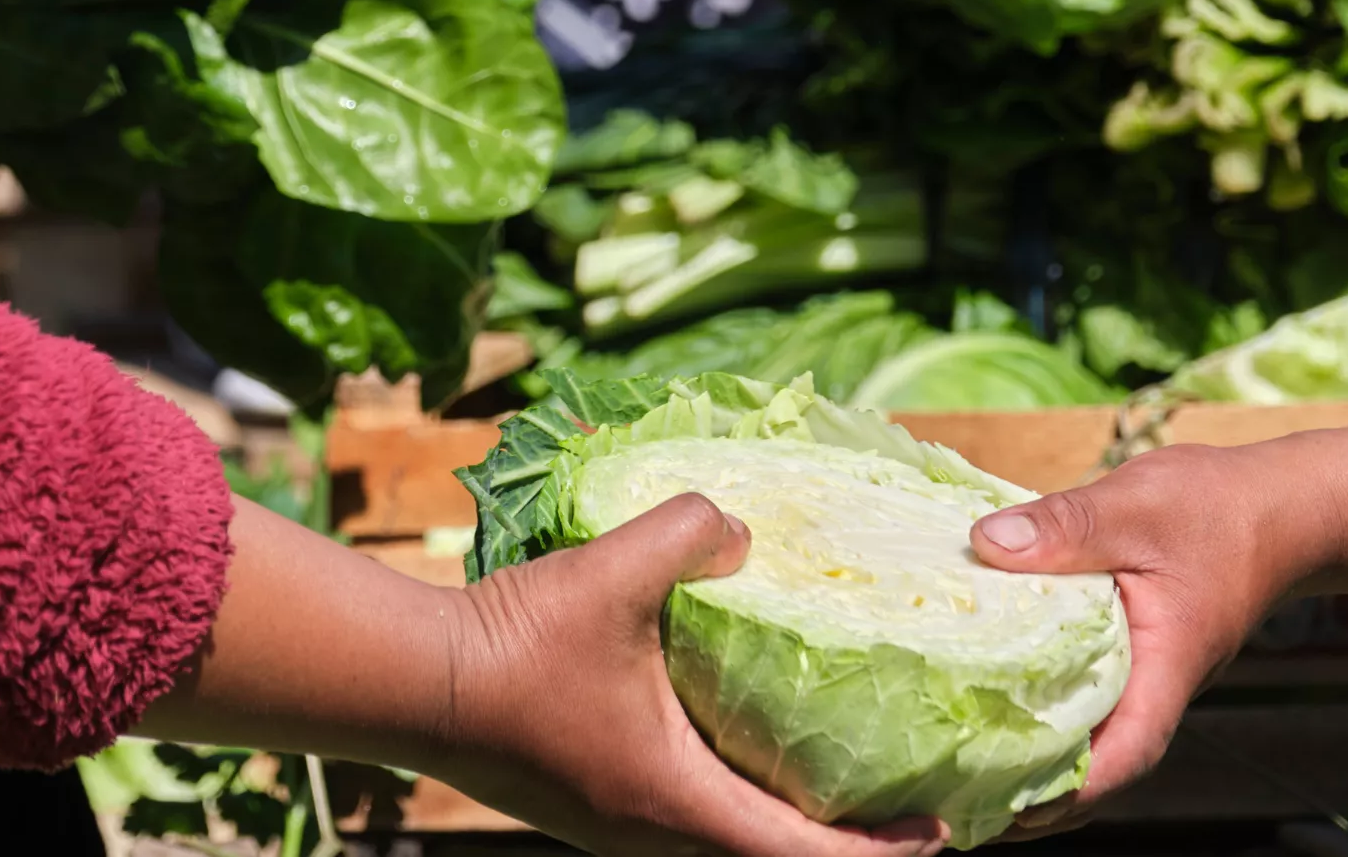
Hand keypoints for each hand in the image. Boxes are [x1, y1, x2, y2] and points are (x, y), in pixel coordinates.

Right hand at [444, 494, 949, 856]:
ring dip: (778, 815)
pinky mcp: (586, 799)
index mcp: (675, 804)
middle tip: (899, 801)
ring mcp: (613, 823)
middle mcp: (649, 834)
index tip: (940, 832)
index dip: (881, 852)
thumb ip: (692, 530)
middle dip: (839, 839)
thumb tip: (739, 524)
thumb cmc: (512, 645)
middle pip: (765, 856)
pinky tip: (731, 730)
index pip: (802, 856)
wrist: (406, 679)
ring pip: (718, 837)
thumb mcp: (615, 569)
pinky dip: (726, 787)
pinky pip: (679, 810)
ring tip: (828, 767)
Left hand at [965, 445, 1318, 841]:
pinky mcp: (1129, 654)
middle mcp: (1157, 684)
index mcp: (1168, 665)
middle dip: (1039, 794)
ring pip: (1091, 733)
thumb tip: (986, 545)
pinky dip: (1043, 708)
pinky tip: (992, 699)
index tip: (1016, 810)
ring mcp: (1144, 674)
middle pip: (1101, 762)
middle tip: (965, 804)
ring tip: (966, 773)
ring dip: (1037, 758)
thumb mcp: (1136, 505)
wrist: (1280, 506)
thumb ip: (1066, 525)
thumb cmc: (1219, 508)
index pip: (1129, 749)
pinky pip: (1085, 695)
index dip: (1075, 789)